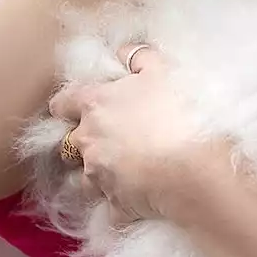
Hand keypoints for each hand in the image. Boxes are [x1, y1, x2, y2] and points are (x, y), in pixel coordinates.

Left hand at [48, 46, 226, 223]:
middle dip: (81, 142)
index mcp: (95, 104)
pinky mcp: (115, 204)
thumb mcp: (163, 71)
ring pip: (82, 179)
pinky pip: (109, 206)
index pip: (62, 102)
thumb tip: (123, 50)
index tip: (75, 107)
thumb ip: (139, 57)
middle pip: (68, 143)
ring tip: (117, 173)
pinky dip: (117, 203)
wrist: (195, 167)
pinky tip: (132, 201)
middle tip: (106, 140)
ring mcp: (97, 176)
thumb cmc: (179, 112)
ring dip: (94, 175)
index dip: (66, 105)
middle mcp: (87, 140)